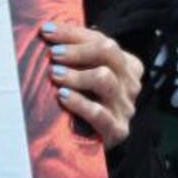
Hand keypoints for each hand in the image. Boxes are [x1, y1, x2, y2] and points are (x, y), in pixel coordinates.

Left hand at [39, 21, 143, 149]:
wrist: (99, 146)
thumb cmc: (90, 104)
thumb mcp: (89, 77)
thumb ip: (80, 57)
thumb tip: (48, 31)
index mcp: (128, 65)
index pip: (102, 40)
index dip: (73, 33)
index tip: (46, 31)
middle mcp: (131, 83)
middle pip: (108, 53)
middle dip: (77, 50)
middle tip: (53, 53)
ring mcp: (126, 106)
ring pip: (104, 79)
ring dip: (76, 75)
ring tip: (54, 74)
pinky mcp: (118, 129)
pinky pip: (98, 113)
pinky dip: (79, 103)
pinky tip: (62, 96)